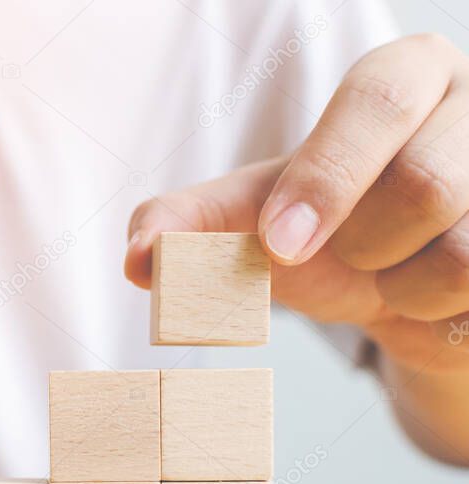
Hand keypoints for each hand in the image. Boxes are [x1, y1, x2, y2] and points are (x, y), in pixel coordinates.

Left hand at [125, 33, 468, 375]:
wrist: (403, 291)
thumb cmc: (328, 235)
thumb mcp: (254, 219)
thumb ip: (187, 226)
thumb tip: (137, 258)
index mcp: (407, 75)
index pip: (375, 100)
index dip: (324, 178)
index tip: (279, 245)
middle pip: (426, 184)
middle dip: (364, 246)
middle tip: (349, 256)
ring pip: (466, 256)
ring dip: (404, 291)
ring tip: (396, 274)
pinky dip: (439, 319)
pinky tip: (432, 298)